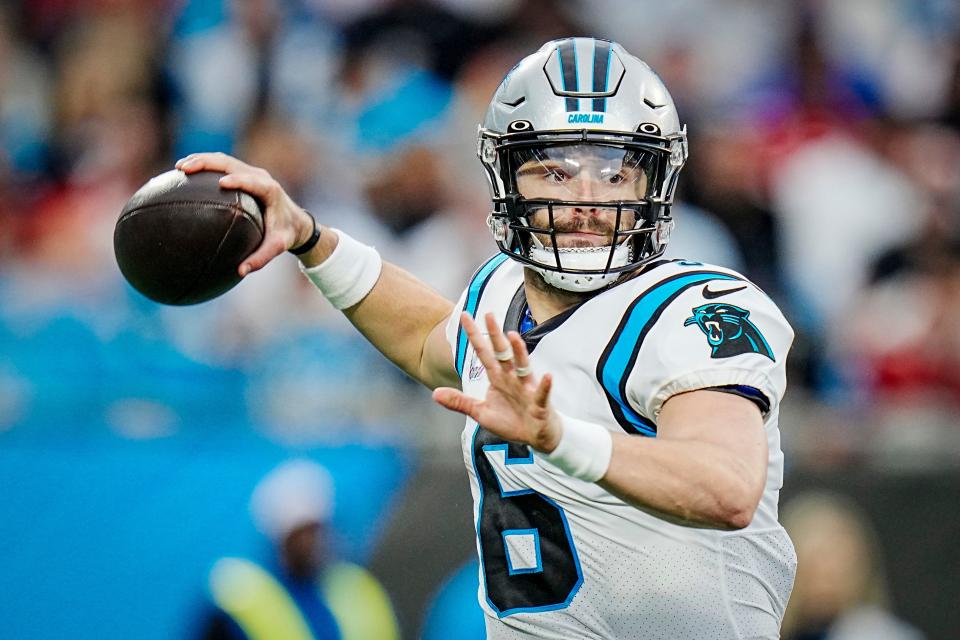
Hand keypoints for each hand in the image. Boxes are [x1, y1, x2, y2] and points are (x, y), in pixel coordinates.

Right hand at [175, 152, 317, 275]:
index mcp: (270, 190)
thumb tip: (240, 271)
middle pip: (231, 163)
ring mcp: (252, 172)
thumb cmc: (286, 235)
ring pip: (224, 160)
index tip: (221, 183)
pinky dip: (205, 166)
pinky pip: (223, 165)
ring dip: (201, 161)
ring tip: (179, 168)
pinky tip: (185, 173)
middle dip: (207, 163)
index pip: (252, 181)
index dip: (238, 180)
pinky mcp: (245, 173)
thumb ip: (261, 259)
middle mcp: (260, 176)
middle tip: (184, 169)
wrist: (297, 222)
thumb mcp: (277, 247)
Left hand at [433, 312, 562, 452]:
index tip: (465, 316)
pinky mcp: (539, 403)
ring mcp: (526, 389)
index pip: (483, 353)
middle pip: (502, 353)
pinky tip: (548, 377)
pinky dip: (545, 386)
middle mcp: (511, 378)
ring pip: (522, 367)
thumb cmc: (511, 421)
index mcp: (497, 378)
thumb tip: (435, 393)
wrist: (535, 436)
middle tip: (488, 314)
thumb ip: (459, 402)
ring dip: (519, 352)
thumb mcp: (480, 413)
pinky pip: (542, 393)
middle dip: (495, 335)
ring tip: (513, 336)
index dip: (474, 336)